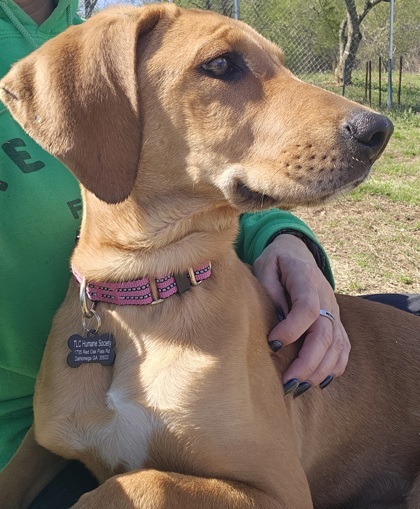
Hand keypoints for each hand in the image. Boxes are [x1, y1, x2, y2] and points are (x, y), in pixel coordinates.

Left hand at [253, 234, 349, 391]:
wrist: (297, 253)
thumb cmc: (276, 262)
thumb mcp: (265, 266)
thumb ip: (270, 288)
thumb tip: (277, 318)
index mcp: (306, 278)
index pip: (307, 308)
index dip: (292, 329)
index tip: (272, 343)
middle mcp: (326, 296)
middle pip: (325, 333)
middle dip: (308, 362)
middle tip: (288, 382)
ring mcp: (334, 310)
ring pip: (337, 344)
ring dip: (320, 370)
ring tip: (299, 387)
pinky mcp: (336, 321)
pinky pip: (343, 347)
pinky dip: (334, 366)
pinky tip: (319, 381)